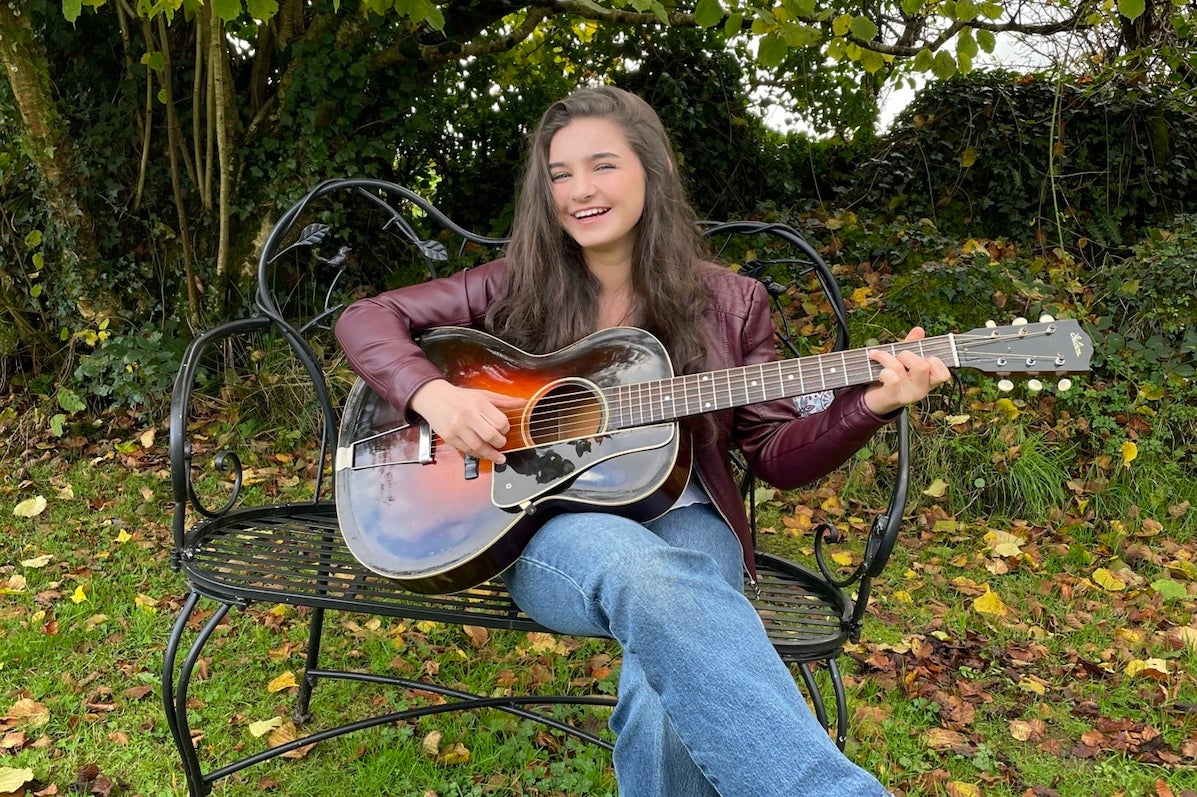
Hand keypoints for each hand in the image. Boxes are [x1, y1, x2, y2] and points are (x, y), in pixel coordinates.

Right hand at [410, 379, 524, 463]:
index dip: (505, 429)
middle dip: (500, 443)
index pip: (500, 422)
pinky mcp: (449, 437)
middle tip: (501, 443)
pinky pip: (467, 450)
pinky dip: (477, 454)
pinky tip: (484, 454)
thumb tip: (522, 402)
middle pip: (490, 436)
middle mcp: (468, 416)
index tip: (504, 430)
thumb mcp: (483, 395)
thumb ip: (504, 400)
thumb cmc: (461, 397)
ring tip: (498, 457)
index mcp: (479, 403)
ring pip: (478, 447)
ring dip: (491, 454)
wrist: (434, 398)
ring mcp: (457, 428)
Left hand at [864, 327, 951, 415]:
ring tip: (878, 356)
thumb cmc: (892, 378)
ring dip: (886, 358)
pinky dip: (883, 369)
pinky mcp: (893, 397)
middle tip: (897, 357)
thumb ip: (913, 345)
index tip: (920, 357)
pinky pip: (891, 378)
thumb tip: (919, 329)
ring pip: (901, 368)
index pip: (943, 373)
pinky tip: (879, 371)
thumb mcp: (903, 361)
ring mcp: (908, 395)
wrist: (875, 401)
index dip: (933, 360)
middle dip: (906, 355)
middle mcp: (922, 389)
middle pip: (923, 366)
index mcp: (929, 381)